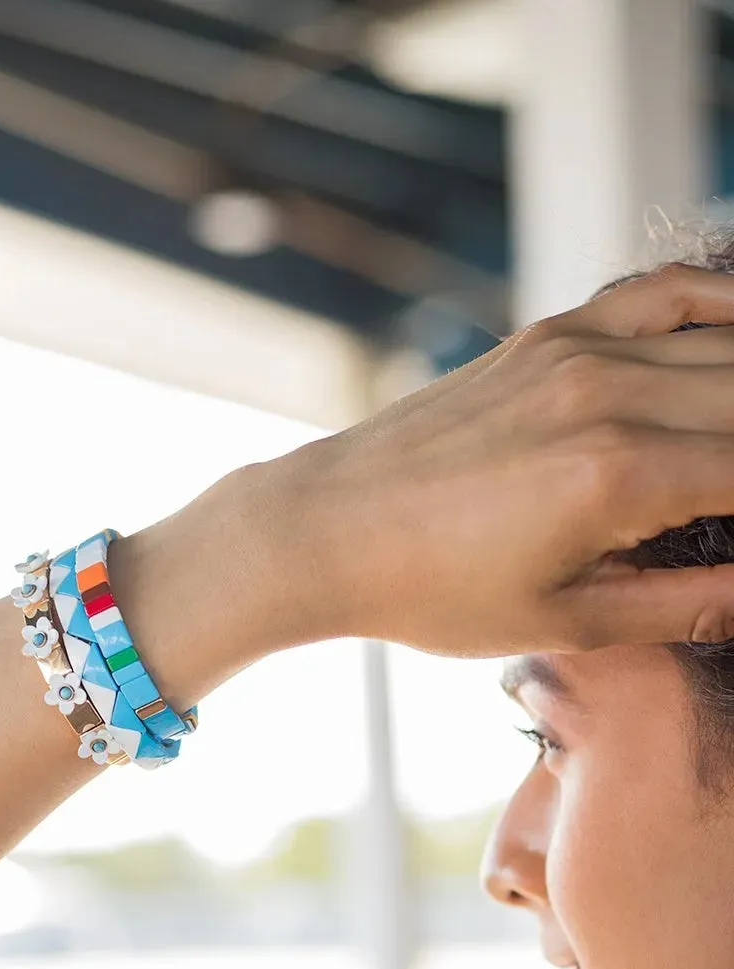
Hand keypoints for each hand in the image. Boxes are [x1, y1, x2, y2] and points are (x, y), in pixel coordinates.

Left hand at [276, 262, 733, 657]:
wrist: (328, 529)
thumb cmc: (436, 592)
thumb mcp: (568, 621)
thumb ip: (688, 604)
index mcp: (621, 477)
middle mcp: (611, 395)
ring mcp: (581, 349)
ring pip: (728, 343)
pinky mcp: (553, 331)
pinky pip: (666, 293)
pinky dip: (725, 306)